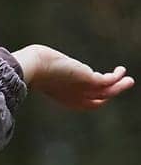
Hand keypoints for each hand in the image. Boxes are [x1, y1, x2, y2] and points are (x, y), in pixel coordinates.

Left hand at [12, 44, 133, 109]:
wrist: (35, 67)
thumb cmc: (36, 67)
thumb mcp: (47, 72)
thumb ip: (51, 71)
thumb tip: (43, 62)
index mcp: (66, 98)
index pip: (86, 103)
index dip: (96, 97)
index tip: (104, 86)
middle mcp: (76, 98)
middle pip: (100, 100)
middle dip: (112, 93)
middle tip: (123, 85)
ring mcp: (83, 90)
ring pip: (107, 93)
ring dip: (120, 86)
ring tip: (129, 80)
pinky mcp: (89, 80)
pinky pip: (109, 82)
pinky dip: (117, 77)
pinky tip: (120, 69)